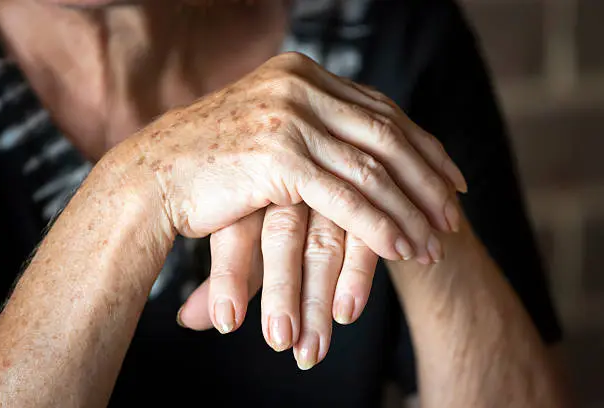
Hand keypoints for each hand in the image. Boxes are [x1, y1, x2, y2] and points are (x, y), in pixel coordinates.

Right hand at [129, 51, 463, 249]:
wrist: (153, 175)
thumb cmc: (211, 161)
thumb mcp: (268, 128)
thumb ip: (313, 125)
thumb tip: (359, 146)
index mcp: (301, 74)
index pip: (382, 110)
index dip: (424, 146)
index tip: (452, 178)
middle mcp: (299, 86)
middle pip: (386, 135)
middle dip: (428, 180)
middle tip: (455, 214)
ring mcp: (288, 118)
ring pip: (371, 168)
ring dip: (411, 210)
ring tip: (436, 244)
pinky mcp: (277, 156)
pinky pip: (344, 196)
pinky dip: (379, 225)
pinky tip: (402, 250)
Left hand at [179, 204, 379, 369]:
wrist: (338, 149)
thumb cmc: (281, 205)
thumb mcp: (253, 230)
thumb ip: (229, 275)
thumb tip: (186, 319)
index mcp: (254, 186)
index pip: (237, 231)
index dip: (230, 275)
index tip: (225, 320)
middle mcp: (291, 186)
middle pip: (282, 238)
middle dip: (281, 293)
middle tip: (278, 341)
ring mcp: (331, 190)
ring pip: (323, 246)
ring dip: (318, 300)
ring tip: (310, 351)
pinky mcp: (368, 201)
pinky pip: (362, 241)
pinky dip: (357, 277)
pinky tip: (347, 312)